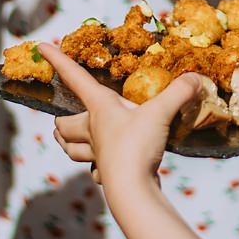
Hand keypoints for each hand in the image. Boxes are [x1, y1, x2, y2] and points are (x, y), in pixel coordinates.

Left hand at [40, 43, 202, 186]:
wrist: (132, 191)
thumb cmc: (137, 147)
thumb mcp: (161, 112)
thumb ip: (179, 91)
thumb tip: (196, 78)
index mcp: (100, 108)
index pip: (75, 77)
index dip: (58, 60)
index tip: (41, 46)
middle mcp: (93, 130)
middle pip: (65, 125)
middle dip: (61, 121)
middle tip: (60, 118)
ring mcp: (98, 154)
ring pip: (72, 149)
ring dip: (68, 144)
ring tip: (68, 140)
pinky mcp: (107, 174)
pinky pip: (95, 171)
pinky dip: (96, 168)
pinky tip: (102, 167)